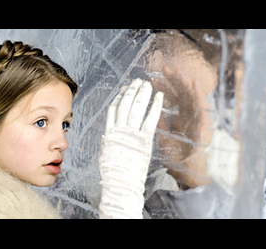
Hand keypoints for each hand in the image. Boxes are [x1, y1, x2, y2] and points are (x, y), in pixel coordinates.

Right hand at [99, 78, 163, 217]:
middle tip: (138, 81)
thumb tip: (108, 132)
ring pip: (136, 108)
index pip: (113, 109)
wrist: (120, 184)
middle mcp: (119, 130)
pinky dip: (155, 106)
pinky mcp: (144, 140)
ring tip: (147, 84)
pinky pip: (151, 119)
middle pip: (125, 104)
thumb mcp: (106, 152)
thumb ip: (108, 140)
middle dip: (132, 90)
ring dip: (142, 94)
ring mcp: (131, 134)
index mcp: (109, 132)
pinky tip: (159, 96)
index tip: (124, 89)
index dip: (120, 97)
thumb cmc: (112, 171)